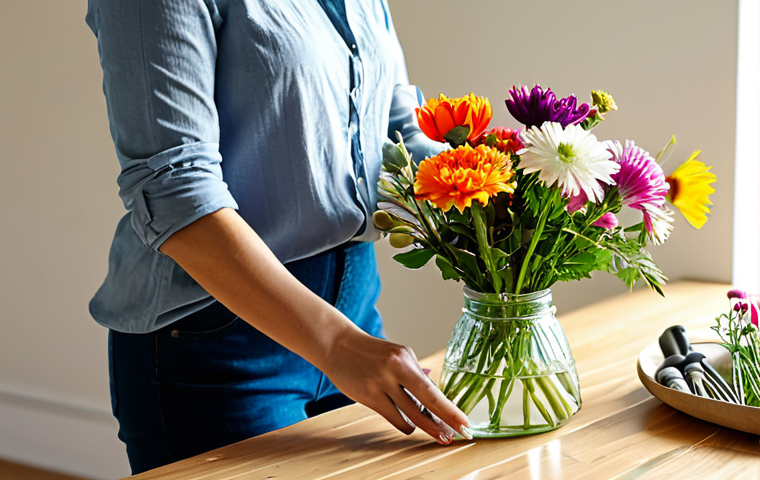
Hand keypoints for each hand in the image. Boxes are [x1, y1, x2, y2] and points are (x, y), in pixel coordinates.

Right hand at [322, 326, 471, 444]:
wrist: (338, 345)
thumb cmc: (371, 352)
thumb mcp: (397, 356)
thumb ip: (415, 375)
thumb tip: (435, 395)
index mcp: (405, 358)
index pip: (432, 389)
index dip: (450, 409)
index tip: (464, 422)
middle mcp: (394, 370)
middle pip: (425, 404)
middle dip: (443, 423)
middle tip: (456, 436)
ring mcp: (379, 384)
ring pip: (410, 416)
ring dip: (424, 427)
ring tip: (435, 433)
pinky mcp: (368, 396)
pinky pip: (394, 418)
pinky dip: (405, 424)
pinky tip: (409, 424)